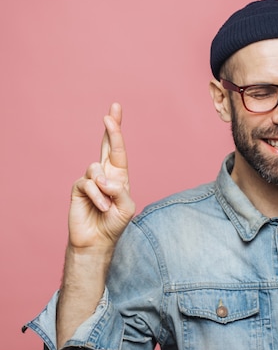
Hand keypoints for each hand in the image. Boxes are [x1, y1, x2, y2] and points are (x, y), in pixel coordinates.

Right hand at [68, 103, 135, 249]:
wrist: (97, 241)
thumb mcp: (126, 208)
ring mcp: (91, 180)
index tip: (114, 113)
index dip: (116, 131)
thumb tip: (106, 179)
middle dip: (111, 127)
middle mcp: (105, 174)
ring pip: (96, 169)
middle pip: (107, 146)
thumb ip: (120, 191)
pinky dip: (98, 196)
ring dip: (105, 187)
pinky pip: (88, 184)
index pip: (118, 150)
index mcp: (120, 176)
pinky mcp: (79, 188)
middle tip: (114, 108)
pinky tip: (101, 207)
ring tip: (108, 204)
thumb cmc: (114, 224)